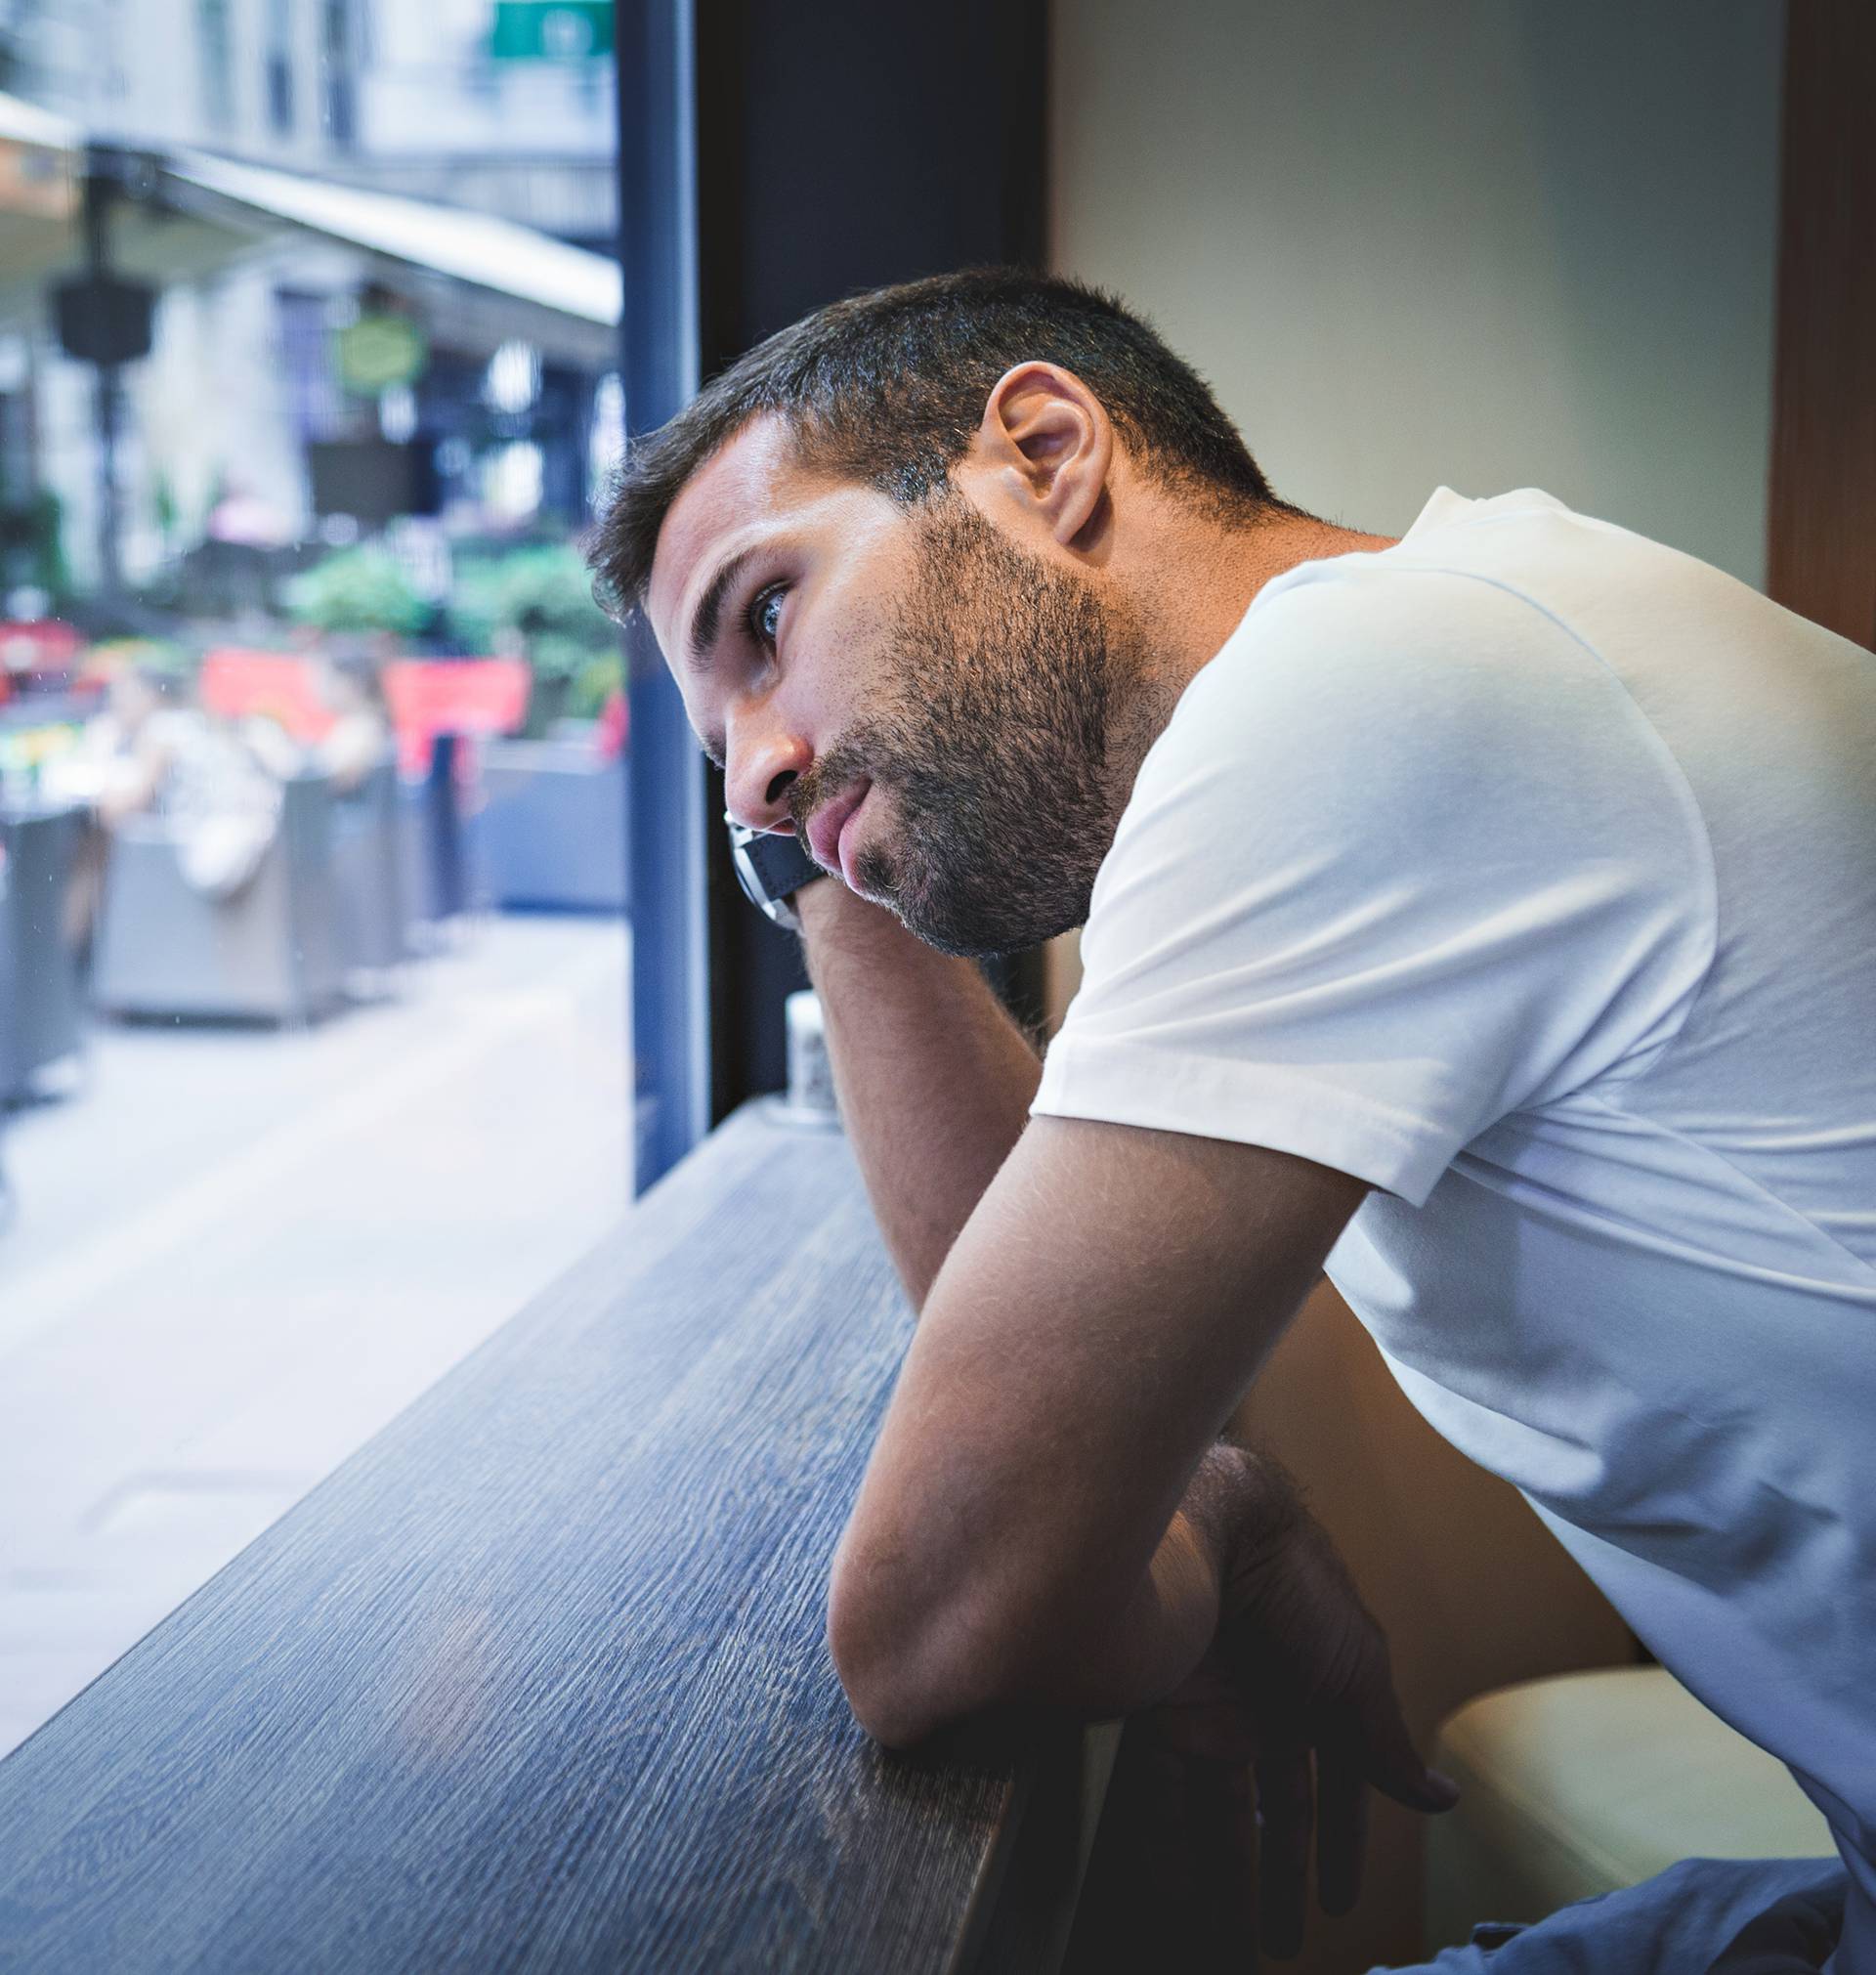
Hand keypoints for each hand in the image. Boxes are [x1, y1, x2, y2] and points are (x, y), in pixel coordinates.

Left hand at [1075, 1445, 1457, 1968]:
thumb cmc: (1295, 1586)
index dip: (1342, 1841)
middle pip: (1278, 1804)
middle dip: (1281, 1874)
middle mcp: (1268, 1700)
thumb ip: (1387, 1745)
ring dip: (1227, 1873)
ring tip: (1232, 1939)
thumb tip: (1444, 1800)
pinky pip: (1162, 1785)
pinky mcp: (1159, 1703)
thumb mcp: (1354, 1673)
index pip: (1340, 1781)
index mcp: (1326, 1690)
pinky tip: (1173, 1891)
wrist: (1205, 1525)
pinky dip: (1169, 1838)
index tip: (1339, 1902)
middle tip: (1280, 1943)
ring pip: (1220, 1805)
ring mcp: (1212, 1702)